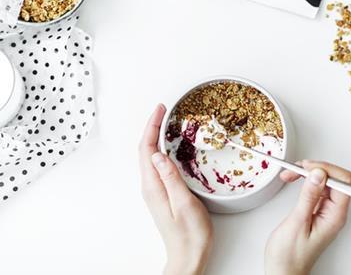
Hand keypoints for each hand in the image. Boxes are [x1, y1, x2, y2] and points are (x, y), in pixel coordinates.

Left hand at [139, 104, 212, 274]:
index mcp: (153, 186)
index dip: (151, 127)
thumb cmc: (190, 234)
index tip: (160, 109)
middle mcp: (150, 186)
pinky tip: (169, 147)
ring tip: (165, 122)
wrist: (188, 256)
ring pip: (150, 157)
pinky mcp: (162, 193)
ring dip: (155, 137)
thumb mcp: (184, 203)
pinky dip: (161, 149)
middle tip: (162, 110)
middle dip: (151, 127)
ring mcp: (155, 190)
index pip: (147, 149)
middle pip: (145, 150)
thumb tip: (158, 154)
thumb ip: (171, 178)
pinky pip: (157, 165)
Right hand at [265, 160, 350, 274]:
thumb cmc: (290, 256)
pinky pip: (317, 188)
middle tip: (296, 169)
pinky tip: (294, 180)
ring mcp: (327, 211)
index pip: (344, 182)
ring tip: (291, 174)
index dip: (326, 169)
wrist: (283, 271)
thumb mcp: (297, 223)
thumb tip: (318, 174)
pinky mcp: (318, 210)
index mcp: (335, 216)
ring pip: (325, 181)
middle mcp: (334, 212)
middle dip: (315, 169)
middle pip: (335, 178)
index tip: (307, 168)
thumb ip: (309, 197)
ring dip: (308, 173)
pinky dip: (305, 181)